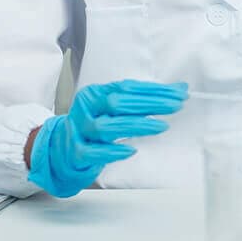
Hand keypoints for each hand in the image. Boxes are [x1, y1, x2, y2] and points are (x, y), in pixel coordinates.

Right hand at [27, 79, 186, 196]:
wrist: (61, 150)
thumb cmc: (94, 127)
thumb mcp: (114, 109)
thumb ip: (143, 99)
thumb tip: (181, 90)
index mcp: (95, 94)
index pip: (126, 87)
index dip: (153, 90)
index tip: (179, 93)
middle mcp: (85, 109)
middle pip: (117, 102)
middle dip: (149, 104)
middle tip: (175, 106)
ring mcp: (79, 131)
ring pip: (106, 127)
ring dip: (136, 126)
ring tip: (161, 126)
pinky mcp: (77, 153)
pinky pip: (94, 152)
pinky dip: (113, 151)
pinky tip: (132, 149)